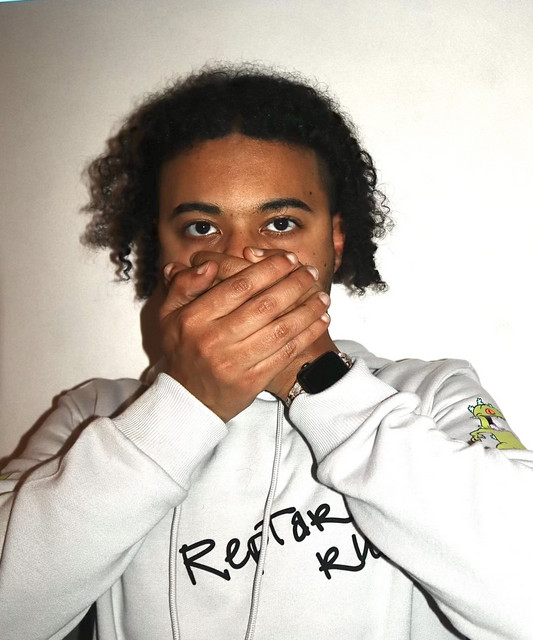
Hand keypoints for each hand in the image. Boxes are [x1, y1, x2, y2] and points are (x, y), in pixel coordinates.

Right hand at [159, 251, 331, 420]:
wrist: (187, 400)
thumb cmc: (183, 350)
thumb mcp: (169, 314)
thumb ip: (184, 285)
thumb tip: (208, 264)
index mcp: (195, 318)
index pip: (239, 286)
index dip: (269, 269)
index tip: (288, 259)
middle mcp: (214, 339)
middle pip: (265, 304)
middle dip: (294, 285)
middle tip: (310, 272)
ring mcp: (235, 362)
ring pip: (280, 329)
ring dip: (307, 310)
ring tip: (322, 296)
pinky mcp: (252, 381)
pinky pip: (286, 353)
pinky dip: (307, 335)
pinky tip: (320, 320)